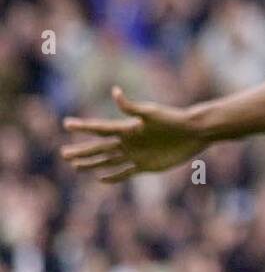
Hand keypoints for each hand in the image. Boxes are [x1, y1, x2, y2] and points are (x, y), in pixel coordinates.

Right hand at [61, 86, 208, 182]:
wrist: (194, 132)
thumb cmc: (174, 119)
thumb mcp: (151, 113)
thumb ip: (131, 107)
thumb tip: (114, 92)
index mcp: (127, 128)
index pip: (100, 128)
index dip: (83, 127)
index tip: (66, 124)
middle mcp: (129, 141)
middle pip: (99, 148)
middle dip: (82, 151)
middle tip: (63, 154)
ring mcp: (136, 154)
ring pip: (108, 161)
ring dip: (92, 164)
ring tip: (75, 166)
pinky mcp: (146, 165)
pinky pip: (125, 172)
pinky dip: (113, 177)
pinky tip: (100, 179)